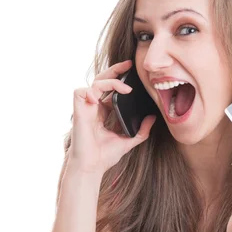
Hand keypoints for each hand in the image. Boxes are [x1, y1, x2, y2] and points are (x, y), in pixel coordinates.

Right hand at [68, 59, 156, 175]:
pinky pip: (80, 91)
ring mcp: (86, 108)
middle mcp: (94, 107)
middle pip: (103, 80)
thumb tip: (152, 118)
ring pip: (95, 82)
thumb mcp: (128, 141)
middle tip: (129, 64)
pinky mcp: (78, 111)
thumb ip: (141, 131)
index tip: (134, 73)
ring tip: (125, 88)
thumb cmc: (104, 156)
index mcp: (104, 112)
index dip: (120, 79)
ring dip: (110, 81)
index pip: (111, 89)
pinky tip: (100, 99)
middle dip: (115, 70)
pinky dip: (90, 91)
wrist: (91, 167)